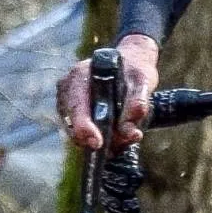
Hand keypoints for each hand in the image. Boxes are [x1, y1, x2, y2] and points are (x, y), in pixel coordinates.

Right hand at [61, 36, 158, 151]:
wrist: (131, 64)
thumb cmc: (135, 69)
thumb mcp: (143, 80)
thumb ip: (139, 99)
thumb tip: (135, 120)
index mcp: (80, 75)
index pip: (76, 104)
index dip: (84, 126)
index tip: (97, 142)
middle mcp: (68, 90)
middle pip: (72, 123)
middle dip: (93, 139)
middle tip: (117, 148)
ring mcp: (68, 103)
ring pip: (77, 132)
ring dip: (101, 142)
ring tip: (126, 139)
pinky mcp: (74, 115)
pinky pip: (83, 133)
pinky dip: (101, 140)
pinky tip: (120, 141)